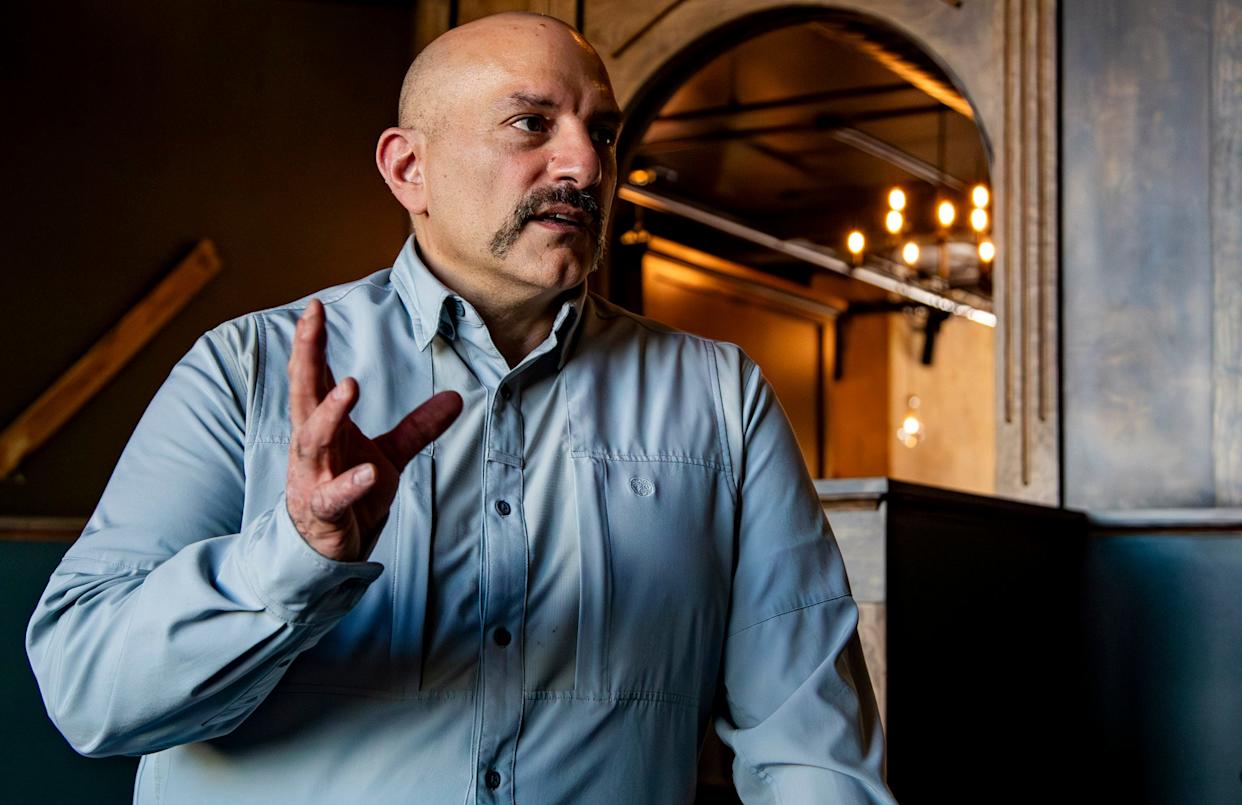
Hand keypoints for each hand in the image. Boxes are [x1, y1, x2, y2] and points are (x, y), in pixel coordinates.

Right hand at [285, 299, 461, 561]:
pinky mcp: (324, 511)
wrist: (328, 550)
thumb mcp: (390, 454)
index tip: (315, 307)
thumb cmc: (349, 494)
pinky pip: (334, 496)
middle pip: (304, 394)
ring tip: (350, 386)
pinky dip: (350, 484)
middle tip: (312, 323)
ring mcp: (314, 478)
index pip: (314, 377)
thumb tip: (456, 397)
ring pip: (314, 439)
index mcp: (324, 425)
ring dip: (330, 413)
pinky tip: (370, 471)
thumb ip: (418, 426)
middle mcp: (312, 445)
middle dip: (306, 357)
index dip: (313, 343)